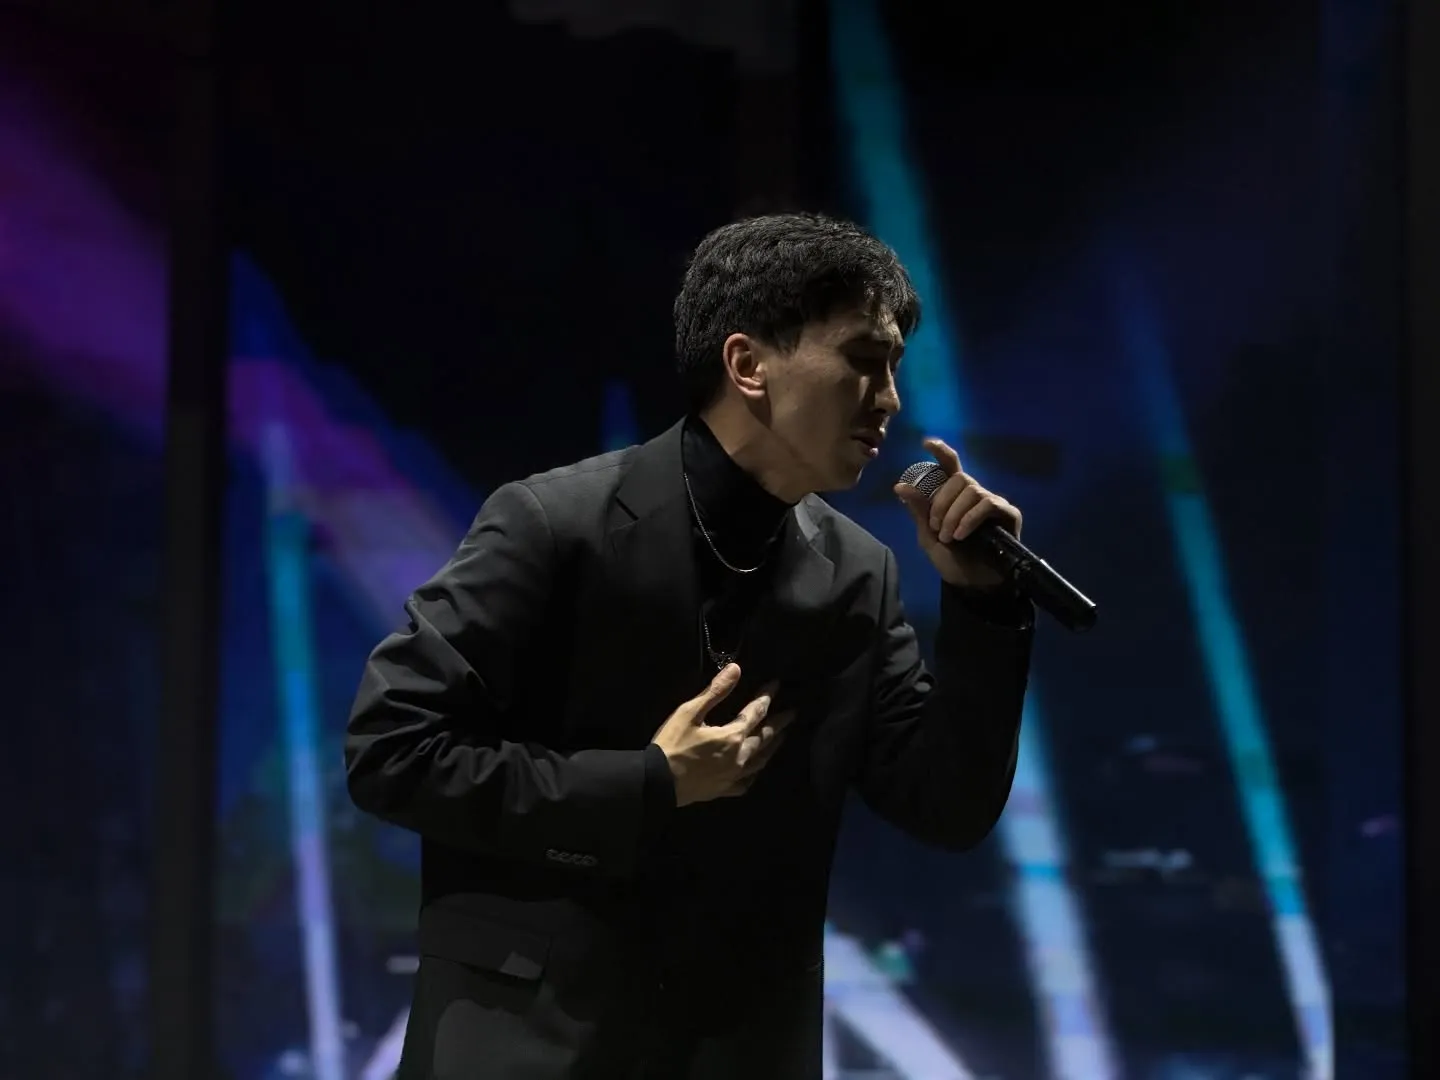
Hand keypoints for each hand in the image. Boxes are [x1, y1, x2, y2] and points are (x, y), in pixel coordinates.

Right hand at [650, 664, 794, 805]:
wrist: (658, 783)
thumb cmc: (672, 745)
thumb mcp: (690, 713)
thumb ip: (715, 691)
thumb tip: (736, 669)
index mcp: (732, 736)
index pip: (756, 712)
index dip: (767, 696)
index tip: (776, 685)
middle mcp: (740, 757)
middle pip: (766, 737)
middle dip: (779, 723)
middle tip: (792, 713)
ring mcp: (734, 776)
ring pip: (761, 760)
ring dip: (773, 746)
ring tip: (782, 737)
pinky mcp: (725, 790)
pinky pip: (747, 781)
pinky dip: (755, 772)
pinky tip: (756, 769)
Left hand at [893, 437, 1022, 589]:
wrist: (971, 584)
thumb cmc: (952, 560)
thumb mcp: (929, 536)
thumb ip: (919, 511)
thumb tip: (900, 486)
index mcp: (955, 496)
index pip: (950, 467)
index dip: (941, 452)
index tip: (926, 443)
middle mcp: (975, 495)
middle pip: (959, 478)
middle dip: (942, 502)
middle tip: (936, 528)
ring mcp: (993, 503)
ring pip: (972, 490)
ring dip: (954, 514)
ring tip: (949, 537)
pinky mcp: (1008, 514)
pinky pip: (988, 503)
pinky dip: (970, 517)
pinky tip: (962, 534)